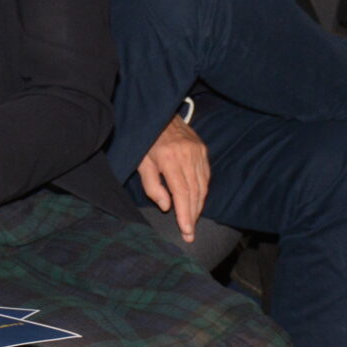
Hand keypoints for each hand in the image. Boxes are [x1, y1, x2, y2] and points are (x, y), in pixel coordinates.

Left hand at [136, 118, 210, 242]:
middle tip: (190, 234)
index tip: (187, 232)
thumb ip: (152, 186)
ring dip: (199, 206)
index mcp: (170, 158)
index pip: (182, 193)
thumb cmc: (144, 139)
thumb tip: (167, 206)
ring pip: (203, 186)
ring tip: (192, 222)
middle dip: (193, 215)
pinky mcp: (202, 149)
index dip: (185, 215)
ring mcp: (197, 151)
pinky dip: (203, 191)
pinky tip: (197, 202)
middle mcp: (187, 155)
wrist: (157, 113)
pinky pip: (206, 176)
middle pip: (195, 193)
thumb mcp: (141, 162)